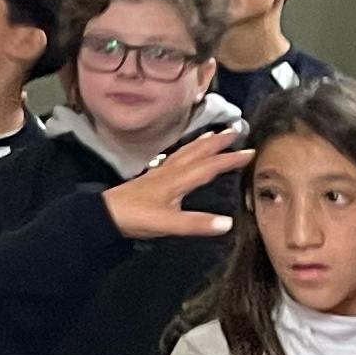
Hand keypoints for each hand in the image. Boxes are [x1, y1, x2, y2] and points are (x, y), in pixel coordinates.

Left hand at [98, 125, 248, 240]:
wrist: (105, 214)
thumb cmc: (135, 217)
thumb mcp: (168, 224)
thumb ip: (197, 224)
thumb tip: (227, 223)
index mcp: (178, 180)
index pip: (209, 166)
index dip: (230, 159)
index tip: (250, 152)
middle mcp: (171, 172)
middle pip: (199, 152)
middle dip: (218, 142)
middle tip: (236, 131)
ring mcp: (161, 172)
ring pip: (187, 152)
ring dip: (203, 142)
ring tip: (215, 134)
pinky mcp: (153, 177)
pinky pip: (176, 158)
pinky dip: (187, 151)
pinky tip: (186, 154)